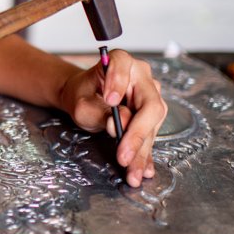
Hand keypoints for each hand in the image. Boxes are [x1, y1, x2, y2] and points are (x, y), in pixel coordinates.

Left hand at [59, 50, 165, 187]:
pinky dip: (145, 154)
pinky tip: (144, 169)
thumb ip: (99, 112)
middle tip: (124, 156)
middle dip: (137, 135)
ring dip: (142, 151)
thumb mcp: (81, 103)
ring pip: (152, 124)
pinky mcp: (152, 113)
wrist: (84, 97)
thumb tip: (122, 124)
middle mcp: (141, 75)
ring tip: (133, 173)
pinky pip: (150, 134)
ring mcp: (150, 94)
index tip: (109, 101)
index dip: (119, 82)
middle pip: (148, 105)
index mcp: (120, 61)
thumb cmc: (82, 94)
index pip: (123, 66)